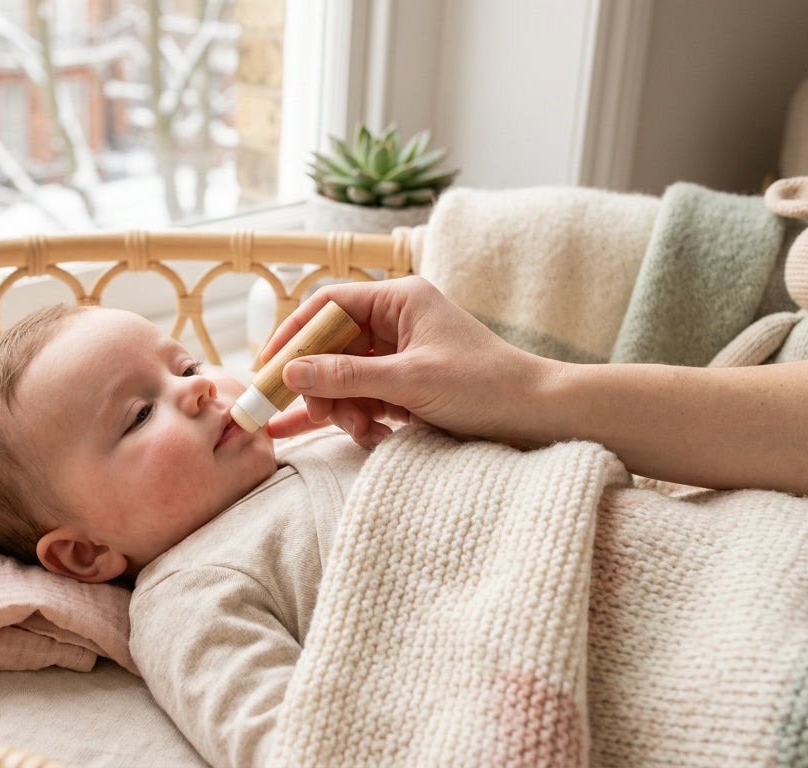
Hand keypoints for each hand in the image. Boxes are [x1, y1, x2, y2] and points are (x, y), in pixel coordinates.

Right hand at [262, 276, 552, 448]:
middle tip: (314, 414)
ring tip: (359, 431)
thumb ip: (345, 376)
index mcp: (400, 299)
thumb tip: (290, 372)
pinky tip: (369, 436)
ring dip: (342, 406)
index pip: (327, 305)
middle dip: (320, 382)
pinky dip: (360, 417)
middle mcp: (397, 320)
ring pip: (345, 376)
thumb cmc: (485, 387)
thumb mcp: (409, 382)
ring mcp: (401, 353)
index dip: (294, 334)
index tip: (269, 367)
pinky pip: (365, 396)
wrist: (539, 418)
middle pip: (331, 344)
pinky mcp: (407, 384)